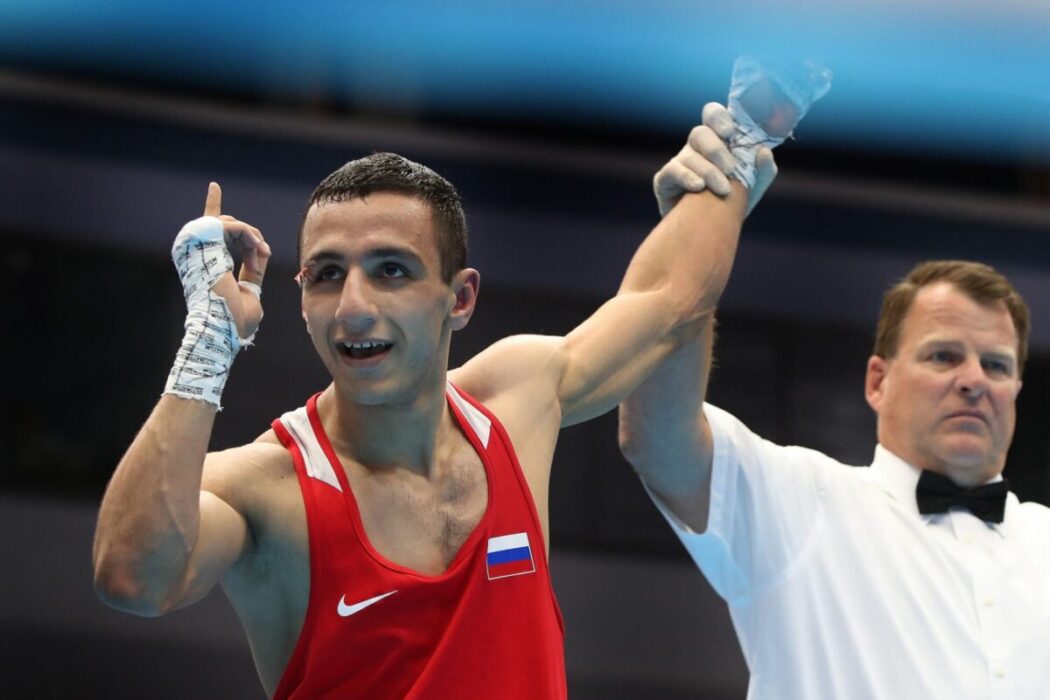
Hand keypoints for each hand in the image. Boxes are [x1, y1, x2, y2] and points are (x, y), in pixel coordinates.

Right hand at [203, 183, 269, 338]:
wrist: (223, 327)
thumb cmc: (235, 321)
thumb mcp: (250, 293)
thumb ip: (253, 272)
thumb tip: (260, 252)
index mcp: (205, 264)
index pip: (212, 232)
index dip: (214, 207)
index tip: (214, 187)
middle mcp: (197, 254)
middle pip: (227, 227)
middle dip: (251, 237)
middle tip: (264, 252)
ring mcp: (197, 248)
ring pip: (229, 224)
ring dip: (252, 236)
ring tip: (262, 250)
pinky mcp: (202, 242)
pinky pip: (230, 225)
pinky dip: (248, 233)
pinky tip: (257, 246)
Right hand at [653, 102, 776, 216]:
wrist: (708, 233)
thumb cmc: (729, 205)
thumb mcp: (752, 188)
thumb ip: (763, 170)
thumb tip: (763, 152)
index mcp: (717, 141)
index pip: (713, 116)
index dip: (719, 118)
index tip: (730, 131)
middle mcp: (696, 148)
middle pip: (699, 133)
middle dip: (716, 149)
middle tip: (731, 168)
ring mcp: (679, 162)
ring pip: (689, 155)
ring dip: (709, 171)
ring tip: (722, 190)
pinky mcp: (664, 180)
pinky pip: (673, 170)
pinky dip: (687, 177)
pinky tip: (698, 187)